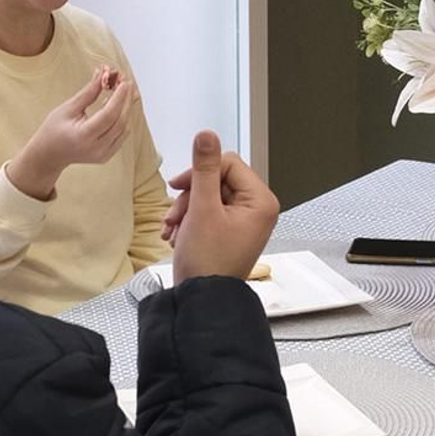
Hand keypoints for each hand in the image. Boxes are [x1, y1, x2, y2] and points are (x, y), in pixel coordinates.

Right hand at [8, 68, 132, 201]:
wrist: (49, 155)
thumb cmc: (53, 130)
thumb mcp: (68, 108)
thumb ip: (89, 93)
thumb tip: (103, 73)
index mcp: (83, 137)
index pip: (108, 115)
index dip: (119, 97)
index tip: (124, 82)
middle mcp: (96, 149)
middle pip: (120, 122)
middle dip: (126, 100)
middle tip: (126, 82)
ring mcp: (103, 154)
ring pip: (124, 128)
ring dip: (127, 108)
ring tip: (125, 91)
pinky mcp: (107, 155)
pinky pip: (122, 135)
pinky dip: (124, 119)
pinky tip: (120, 105)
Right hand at [165, 131, 278, 283]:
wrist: (203, 300)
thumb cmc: (208, 261)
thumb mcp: (202, 208)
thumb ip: (204, 169)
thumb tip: (206, 135)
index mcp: (261, 201)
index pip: (228, 163)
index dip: (200, 171)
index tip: (177, 185)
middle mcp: (258, 209)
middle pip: (217, 180)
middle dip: (190, 196)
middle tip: (174, 216)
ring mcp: (245, 221)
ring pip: (209, 196)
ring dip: (186, 210)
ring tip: (173, 230)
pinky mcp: (231, 231)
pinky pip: (208, 212)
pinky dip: (190, 221)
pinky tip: (177, 236)